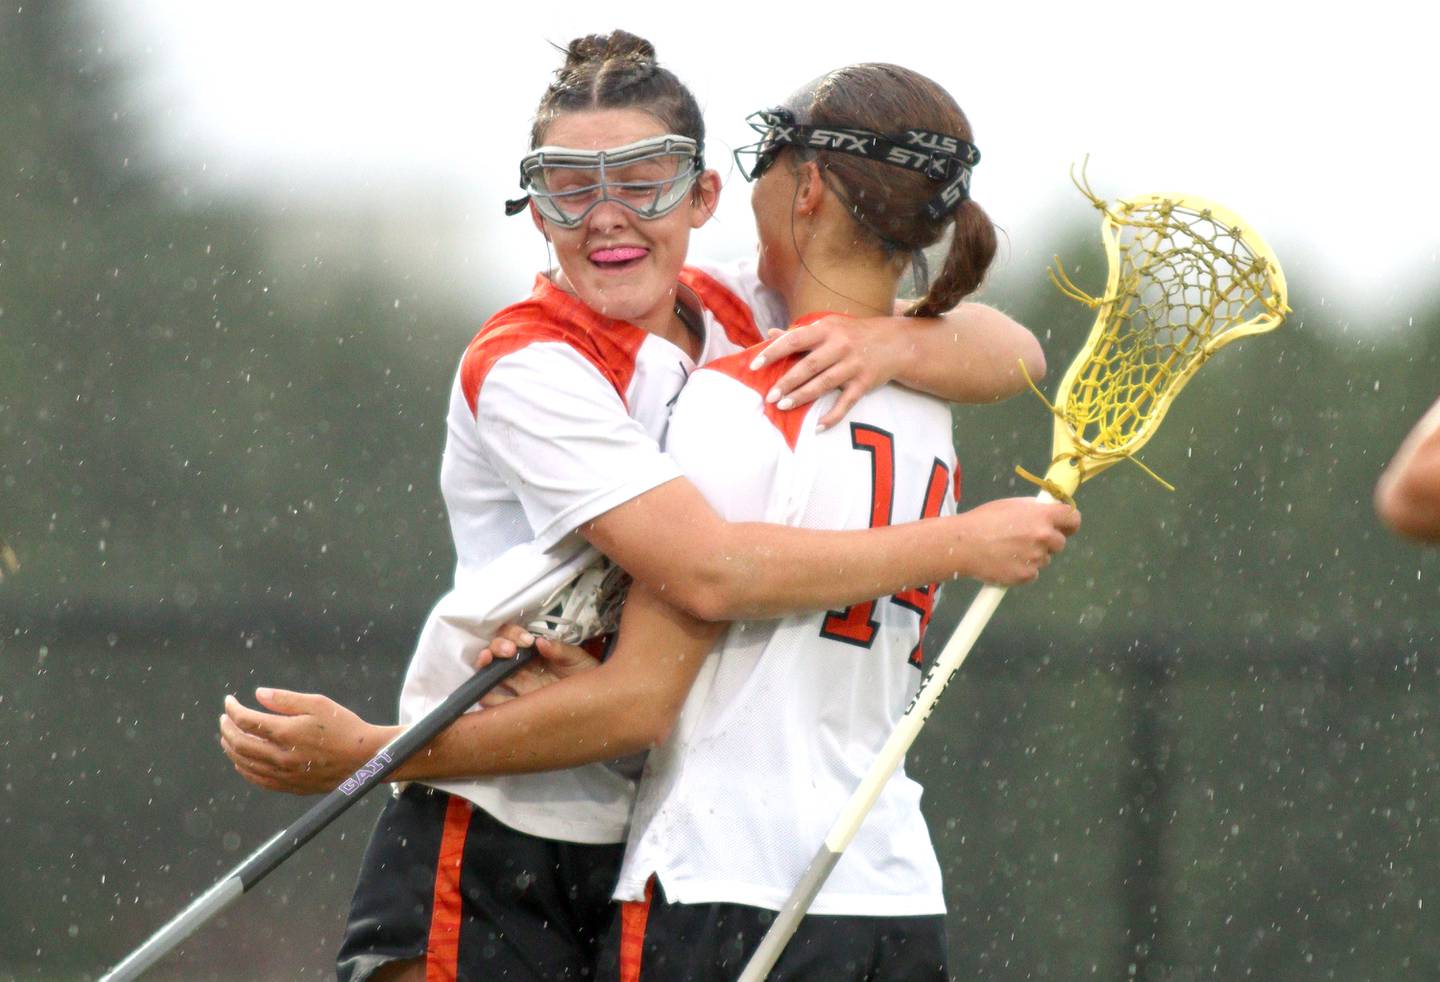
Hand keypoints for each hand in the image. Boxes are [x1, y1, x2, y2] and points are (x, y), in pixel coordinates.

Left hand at [218, 689, 396, 794]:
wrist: (364, 758)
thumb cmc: (343, 726)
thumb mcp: (318, 703)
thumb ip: (285, 699)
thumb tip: (258, 694)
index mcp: (286, 732)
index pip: (246, 720)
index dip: (233, 709)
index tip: (229, 701)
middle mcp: (280, 756)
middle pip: (239, 743)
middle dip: (227, 728)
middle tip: (225, 718)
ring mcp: (283, 774)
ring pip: (244, 763)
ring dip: (230, 748)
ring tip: (227, 737)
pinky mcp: (289, 786)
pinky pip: (256, 779)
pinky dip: (243, 768)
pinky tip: (240, 760)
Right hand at [476, 624, 602, 707]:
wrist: (596, 704)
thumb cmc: (586, 676)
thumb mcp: (577, 660)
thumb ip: (560, 650)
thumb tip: (540, 642)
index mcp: (535, 652)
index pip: (514, 636)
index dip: (513, 634)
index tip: (526, 641)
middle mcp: (522, 667)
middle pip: (498, 652)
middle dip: (497, 646)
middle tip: (509, 650)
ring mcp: (518, 686)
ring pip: (491, 674)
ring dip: (484, 667)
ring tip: (486, 662)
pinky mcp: (518, 706)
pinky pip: (495, 703)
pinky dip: (485, 697)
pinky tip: (484, 693)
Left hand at [749, 316, 898, 429]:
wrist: (894, 342)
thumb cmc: (852, 334)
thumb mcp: (827, 327)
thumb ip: (799, 333)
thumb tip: (770, 334)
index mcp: (826, 329)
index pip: (794, 340)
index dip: (773, 353)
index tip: (755, 366)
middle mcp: (840, 346)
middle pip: (809, 366)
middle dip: (787, 382)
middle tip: (769, 397)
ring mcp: (853, 365)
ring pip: (824, 384)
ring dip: (803, 396)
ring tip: (783, 406)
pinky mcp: (864, 383)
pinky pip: (846, 402)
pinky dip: (833, 416)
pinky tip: (818, 426)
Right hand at [953, 498, 1081, 585]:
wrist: (962, 545)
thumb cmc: (983, 521)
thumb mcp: (1011, 505)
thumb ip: (1034, 509)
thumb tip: (1049, 513)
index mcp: (1042, 515)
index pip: (1073, 519)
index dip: (1070, 523)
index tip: (1065, 526)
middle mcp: (1043, 536)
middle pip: (1060, 542)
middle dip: (1048, 542)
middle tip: (1026, 540)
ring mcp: (1036, 558)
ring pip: (1045, 559)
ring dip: (1033, 556)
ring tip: (1008, 550)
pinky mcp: (1026, 576)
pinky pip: (1032, 573)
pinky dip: (1022, 570)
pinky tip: (1005, 562)